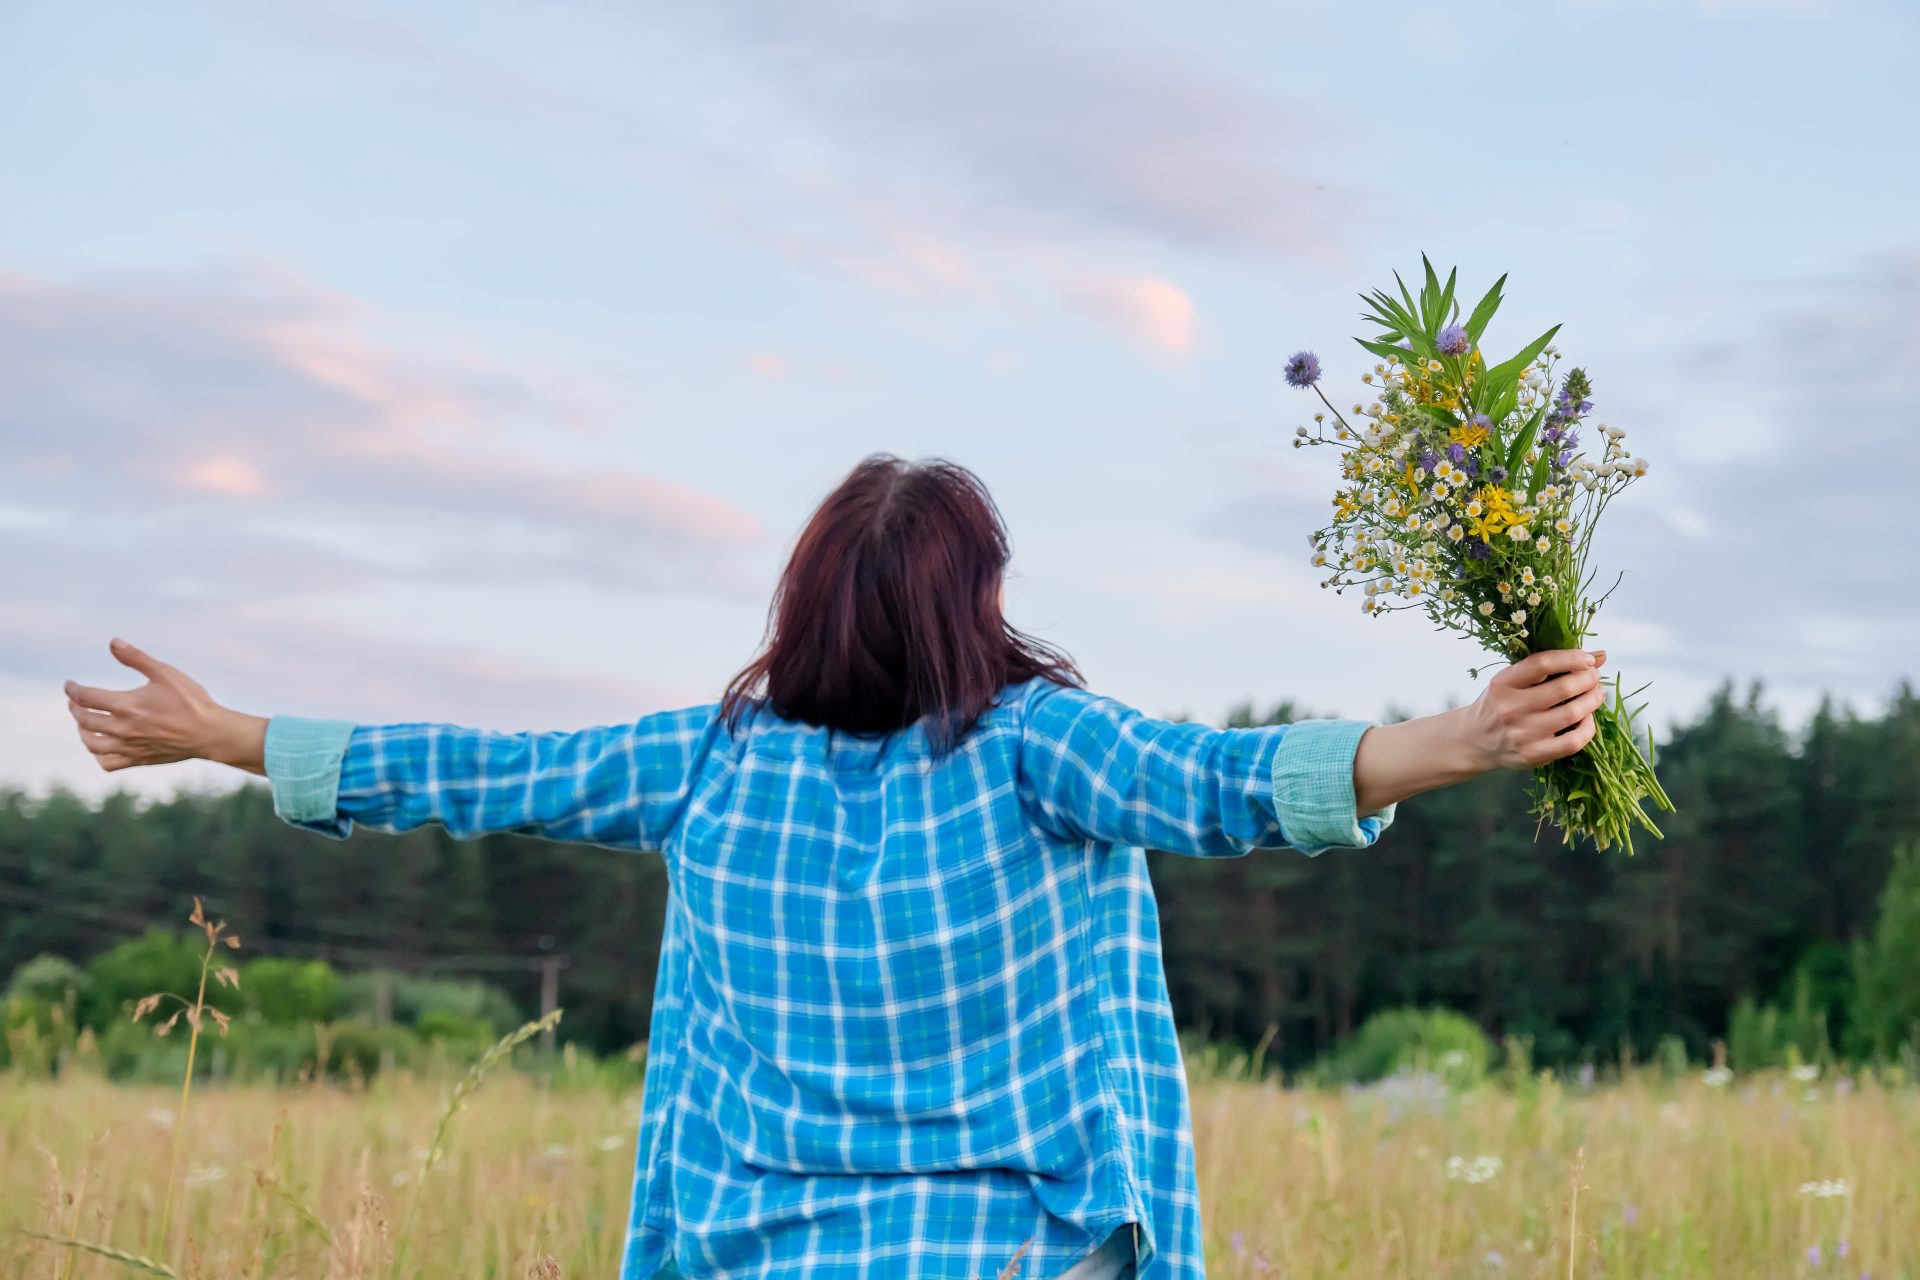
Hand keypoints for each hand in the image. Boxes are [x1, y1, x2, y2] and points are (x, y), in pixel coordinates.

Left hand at [64, 639, 266, 773]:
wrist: (211, 732)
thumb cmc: (191, 700)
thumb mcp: (165, 672)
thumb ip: (137, 658)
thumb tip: (113, 642)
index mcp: (126, 705)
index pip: (85, 697)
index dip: (72, 689)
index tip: (70, 684)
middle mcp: (123, 728)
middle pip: (84, 720)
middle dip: (75, 708)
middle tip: (76, 701)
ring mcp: (130, 746)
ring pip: (91, 744)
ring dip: (82, 732)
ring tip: (85, 723)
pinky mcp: (139, 759)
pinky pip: (108, 763)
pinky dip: (99, 755)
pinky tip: (103, 745)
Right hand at [1459, 648, 1609, 772]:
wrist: (1474, 740)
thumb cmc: (1499, 704)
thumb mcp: (1512, 680)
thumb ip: (1549, 667)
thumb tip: (1600, 655)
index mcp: (1503, 684)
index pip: (1542, 664)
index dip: (1572, 658)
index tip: (1589, 659)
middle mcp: (1510, 708)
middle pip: (1563, 688)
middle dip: (1588, 678)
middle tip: (1594, 676)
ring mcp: (1522, 734)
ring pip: (1572, 713)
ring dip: (1593, 700)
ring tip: (1597, 693)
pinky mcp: (1533, 755)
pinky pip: (1573, 742)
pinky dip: (1588, 728)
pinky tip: (1588, 718)